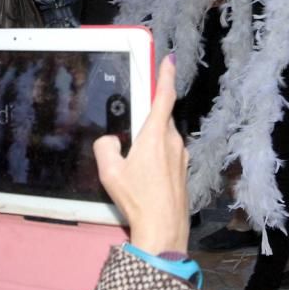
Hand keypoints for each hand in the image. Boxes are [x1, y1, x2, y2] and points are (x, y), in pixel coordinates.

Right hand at [93, 56, 187, 253]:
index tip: (169, 59)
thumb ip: (105, 147)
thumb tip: (110, 141)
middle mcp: (173, 141)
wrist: (163, 229)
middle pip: (159, 118)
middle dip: (145, 119)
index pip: (164, 96)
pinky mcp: (183, 170)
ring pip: (163, 137)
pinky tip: (145, 177)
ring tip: (134, 164)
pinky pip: (168, 153)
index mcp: (155, 135)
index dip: (166, 75)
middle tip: (130, 132)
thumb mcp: (110, 172)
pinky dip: (157, 156)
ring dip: (150, 141)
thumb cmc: (138, 200)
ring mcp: (181, 156)